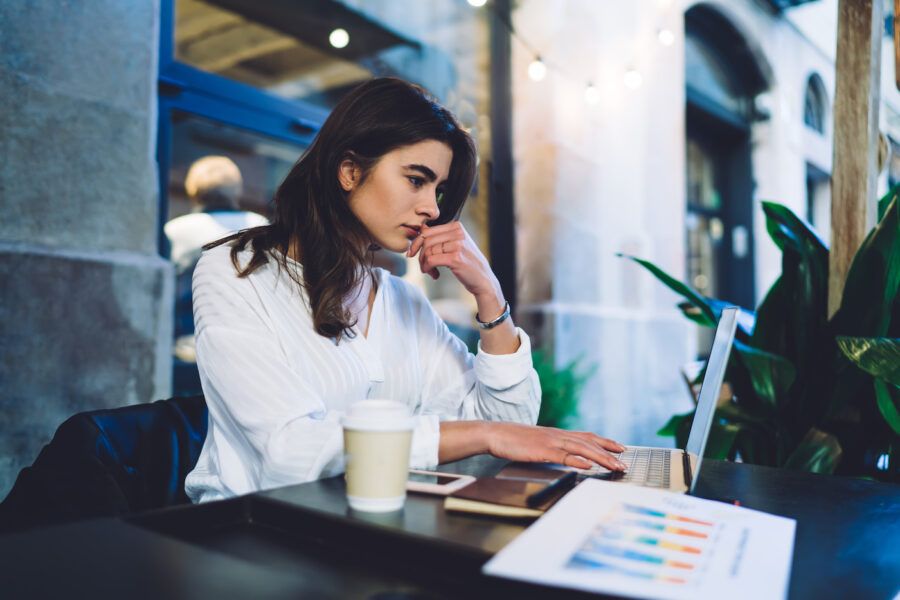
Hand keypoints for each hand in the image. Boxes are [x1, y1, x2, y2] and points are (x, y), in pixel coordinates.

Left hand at [406, 222, 500, 299]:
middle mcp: (458, 232)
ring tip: (431, 272)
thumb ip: (441, 236)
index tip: (413, 254)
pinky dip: (428, 268)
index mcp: (457, 226)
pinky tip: (434, 275)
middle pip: (425, 240)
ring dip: (424, 264)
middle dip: (419, 255)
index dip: (416, 243)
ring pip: (427, 251)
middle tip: (423, 266)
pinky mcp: (455, 258)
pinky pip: (431, 260)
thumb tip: (422, 227)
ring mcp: (457, 245)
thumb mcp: (456, 245)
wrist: (484, 280)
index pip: (427, 231)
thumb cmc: (468, 264)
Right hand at [486, 422, 627, 471]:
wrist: (495, 434)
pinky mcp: (542, 450)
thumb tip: (567, 457)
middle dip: (610, 452)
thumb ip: (553, 448)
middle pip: (590, 442)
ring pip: (582, 448)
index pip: (588, 436)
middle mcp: (558, 436)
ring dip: (601, 457)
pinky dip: (578, 460)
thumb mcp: (537, 443)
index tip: (621, 448)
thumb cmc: (514, 441)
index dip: (606, 441)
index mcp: (558, 434)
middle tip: (625, 463)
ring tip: (615, 465)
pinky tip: (588, 465)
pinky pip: (563, 455)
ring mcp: (551, 442)